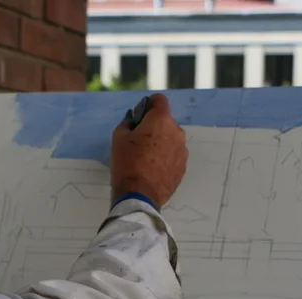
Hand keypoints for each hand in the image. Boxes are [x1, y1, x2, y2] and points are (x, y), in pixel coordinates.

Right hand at [110, 94, 187, 208]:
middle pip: (165, 122)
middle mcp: (177, 132)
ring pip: (171, 139)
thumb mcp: (119, 138)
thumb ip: (128, 123)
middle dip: (154, 126)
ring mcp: (182, 151)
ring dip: (161, 143)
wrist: (139, 195)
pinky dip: (166, 158)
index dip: (149, 104)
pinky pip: (174, 155)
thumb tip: (134, 122)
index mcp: (162, 120)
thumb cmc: (127, 163)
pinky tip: (153, 168)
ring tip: (146, 157)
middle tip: (139, 140)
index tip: (140, 115)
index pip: (160, 100)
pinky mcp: (183, 167)